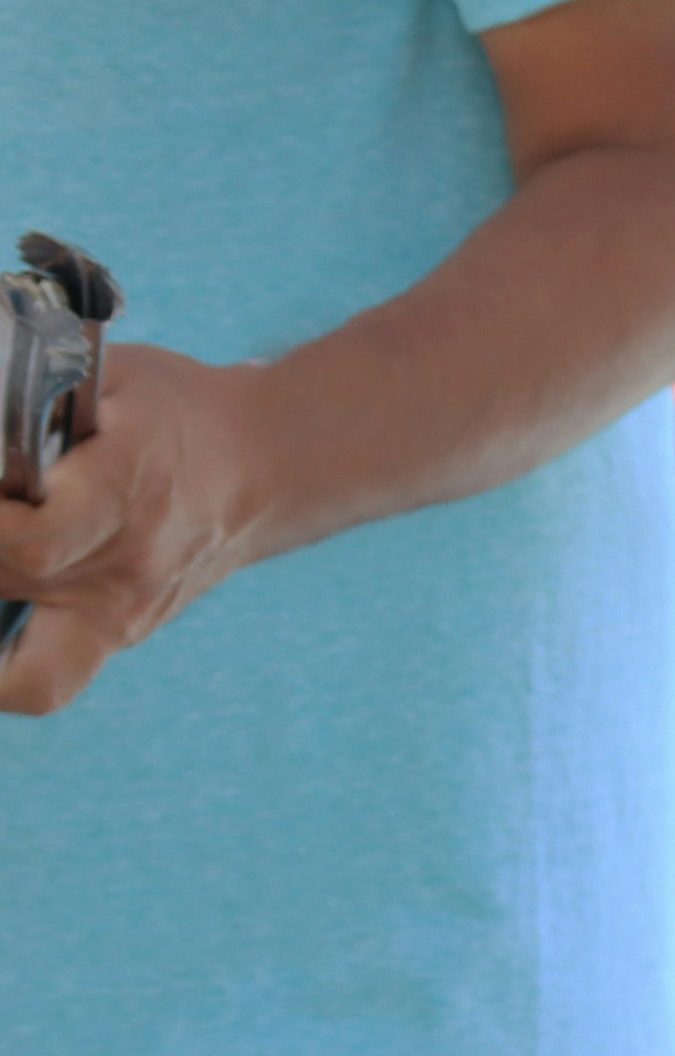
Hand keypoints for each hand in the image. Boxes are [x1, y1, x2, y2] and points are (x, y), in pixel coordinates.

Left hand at [0, 346, 282, 716]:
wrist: (267, 465)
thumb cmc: (175, 412)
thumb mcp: (104, 375)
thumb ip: (26, 393)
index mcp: (123, 493)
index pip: (30, 545)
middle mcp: (127, 569)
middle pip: (9, 590)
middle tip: (2, 509)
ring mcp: (125, 614)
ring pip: (29, 677)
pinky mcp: (119, 634)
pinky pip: (47, 680)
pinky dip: (5, 670)